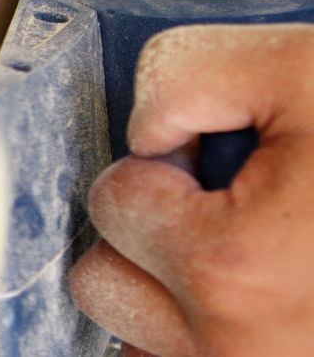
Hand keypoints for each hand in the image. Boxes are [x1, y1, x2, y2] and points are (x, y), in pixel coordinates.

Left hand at [69, 24, 313, 355]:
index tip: (211, 162)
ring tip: (252, 249)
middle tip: (227, 206)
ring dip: (172, 285)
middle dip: (149, 232)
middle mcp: (232, 349)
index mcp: (232, 270)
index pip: (112, 202)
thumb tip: (142, 124)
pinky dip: (203, 323)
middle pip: (104, 280)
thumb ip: (188, 72)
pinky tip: (260, 283)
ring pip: (137, 330)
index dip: (160, 166)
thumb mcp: (303, 70)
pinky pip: (179, 354)